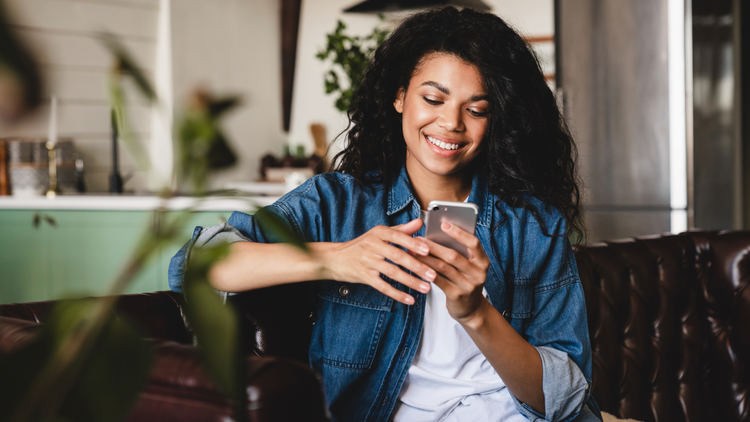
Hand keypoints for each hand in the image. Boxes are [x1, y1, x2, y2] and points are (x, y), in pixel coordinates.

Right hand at [317, 218, 435, 304]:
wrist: (334, 258)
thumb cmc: (361, 246)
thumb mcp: (379, 234)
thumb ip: (401, 229)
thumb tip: (420, 222)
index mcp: (378, 232)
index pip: (398, 236)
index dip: (413, 244)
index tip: (427, 250)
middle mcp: (372, 245)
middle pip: (397, 256)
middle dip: (417, 266)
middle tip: (432, 274)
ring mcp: (367, 261)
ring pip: (392, 272)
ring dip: (410, 281)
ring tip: (425, 288)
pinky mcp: (363, 276)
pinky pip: (382, 286)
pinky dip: (397, 294)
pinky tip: (409, 299)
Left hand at [413, 221, 490, 321]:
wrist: (471, 309)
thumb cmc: (466, 280)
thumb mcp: (469, 266)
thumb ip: (460, 252)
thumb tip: (438, 234)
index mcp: (483, 262)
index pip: (474, 243)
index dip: (459, 233)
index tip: (444, 224)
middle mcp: (478, 273)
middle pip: (454, 255)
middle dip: (434, 246)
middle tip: (418, 239)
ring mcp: (468, 285)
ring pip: (443, 267)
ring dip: (426, 258)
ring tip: (413, 251)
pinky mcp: (456, 295)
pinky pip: (438, 280)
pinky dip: (426, 271)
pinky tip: (416, 265)